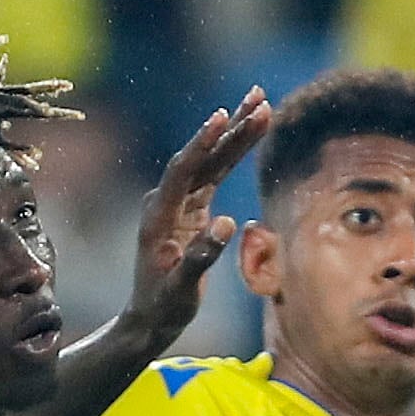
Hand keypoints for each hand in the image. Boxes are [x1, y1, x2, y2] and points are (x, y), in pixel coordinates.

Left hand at [121, 90, 273, 344]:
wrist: (151, 317)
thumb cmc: (163, 307)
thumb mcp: (180, 290)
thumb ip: (200, 258)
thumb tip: (226, 225)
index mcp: (159, 216)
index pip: (182, 170)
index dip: (202, 144)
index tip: (221, 117)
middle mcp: (167, 201)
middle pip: (202, 155)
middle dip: (231, 126)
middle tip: (259, 98)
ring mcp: (180, 201)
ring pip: (212, 159)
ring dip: (237, 132)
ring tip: (263, 103)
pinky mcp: (193, 206)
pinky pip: (217, 172)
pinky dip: (235, 152)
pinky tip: (251, 130)